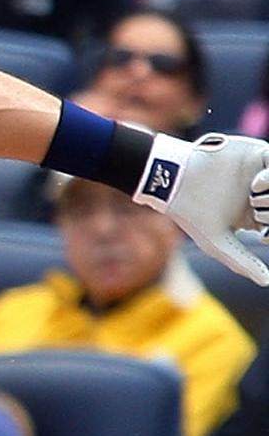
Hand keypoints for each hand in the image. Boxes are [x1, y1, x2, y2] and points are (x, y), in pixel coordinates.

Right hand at [157, 134, 268, 284]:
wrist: (175, 179)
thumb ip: (242, 262)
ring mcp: (261, 173)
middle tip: (258, 214)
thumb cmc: (192, 213)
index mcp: (253, 214)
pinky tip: (254, 186)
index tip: (263, 236)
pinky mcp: (259, 154)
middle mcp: (260, 194)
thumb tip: (267, 281)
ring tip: (255, 199)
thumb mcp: (217, 243)